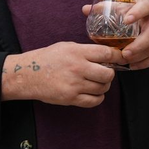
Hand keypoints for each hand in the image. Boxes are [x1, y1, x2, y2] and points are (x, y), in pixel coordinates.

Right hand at [2, 42, 118, 107]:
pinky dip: (98, 98)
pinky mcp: (71, 98)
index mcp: (77, 52)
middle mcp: (78, 68)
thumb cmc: (48, 58)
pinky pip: (94, 101)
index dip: (117, 56)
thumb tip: (107, 56)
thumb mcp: (67, 47)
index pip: (106, 53)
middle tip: (105, 72)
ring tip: (96, 82)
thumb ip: (86, 51)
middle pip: (108, 74)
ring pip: (102, 88)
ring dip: (103, 86)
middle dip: (109, 73)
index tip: (121, 58)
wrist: (28, 74)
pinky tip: (93, 93)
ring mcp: (75, 84)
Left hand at [82, 0, 148, 70]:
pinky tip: (134, 66)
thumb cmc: (137, 9)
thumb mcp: (124, 4)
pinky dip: (147, 62)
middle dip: (138, 45)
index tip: (126, 20)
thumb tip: (85, 9)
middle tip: (124, 53)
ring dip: (141, 56)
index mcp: (147, 5)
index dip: (137, 13)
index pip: (144, 7)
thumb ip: (106, 7)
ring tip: (126, 62)